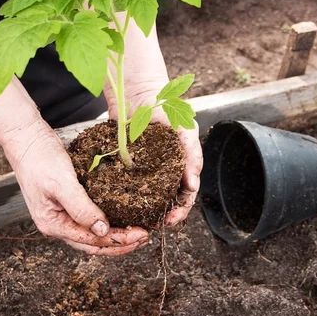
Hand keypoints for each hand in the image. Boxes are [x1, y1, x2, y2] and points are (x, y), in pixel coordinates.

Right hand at [2, 118, 148, 254]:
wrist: (26, 140)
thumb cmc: (40, 160)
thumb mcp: (62, 183)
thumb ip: (81, 207)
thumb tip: (102, 230)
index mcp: (53, 225)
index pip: (92, 241)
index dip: (119, 241)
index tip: (142, 234)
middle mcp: (58, 224)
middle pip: (94, 244)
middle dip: (121, 244)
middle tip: (145, 237)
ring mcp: (63, 215)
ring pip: (93, 235)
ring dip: (116, 236)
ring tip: (138, 232)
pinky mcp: (69, 204)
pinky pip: (91, 220)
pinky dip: (109, 222)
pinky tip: (123, 218)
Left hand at [104, 77, 202, 227]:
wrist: (138, 89)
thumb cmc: (167, 107)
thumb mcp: (184, 129)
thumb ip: (192, 154)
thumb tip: (193, 185)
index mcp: (183, 163)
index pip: (187, 194)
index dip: (181, 209)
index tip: (172, 219)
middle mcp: (166, 169)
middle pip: (168, 199)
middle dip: (165, 215)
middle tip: (156, 225)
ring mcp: (146, 167)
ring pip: (149, 196)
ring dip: (147, 210)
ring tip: (140, 222)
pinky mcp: (127, 163)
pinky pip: (128, 183)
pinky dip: (128, 196)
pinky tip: (123, 205)